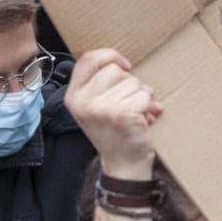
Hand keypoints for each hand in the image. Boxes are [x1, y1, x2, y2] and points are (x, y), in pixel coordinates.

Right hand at [65, 48, 162, 178]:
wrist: (123, 164)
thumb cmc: (114, 132)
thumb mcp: (96, 106)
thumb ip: (102, 83)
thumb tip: (123, 63)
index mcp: (73, 96)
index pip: (88, 59)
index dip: (109, 56)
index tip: (124, 65)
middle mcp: (83, 102)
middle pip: (114, 69)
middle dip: (128, 83)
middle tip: (126, 104)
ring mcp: (101, 108)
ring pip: (133, 82)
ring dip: (140, 97)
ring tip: (133, 115)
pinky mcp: (121, 113)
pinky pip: (145, 95)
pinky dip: (148, 107)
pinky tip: (141, 120)